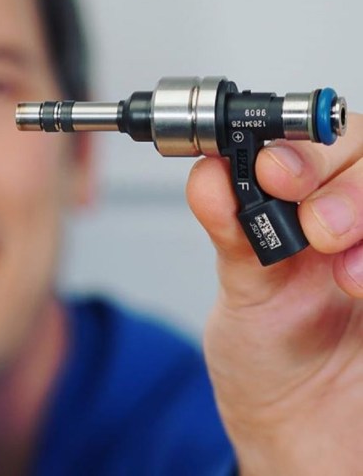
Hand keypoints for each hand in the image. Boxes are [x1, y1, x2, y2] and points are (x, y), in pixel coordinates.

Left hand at [187, 113, 362, 474]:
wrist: (299, 419)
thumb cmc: (268, 346)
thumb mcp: (240, 286)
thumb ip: (230, 229)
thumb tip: (208, 175)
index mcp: (304, 194)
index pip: (319, 136)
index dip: (301, 145)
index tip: (273, 170)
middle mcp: (351, 208)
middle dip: (342, 182)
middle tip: (316, 226)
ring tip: (340, 263)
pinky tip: (358, 282)